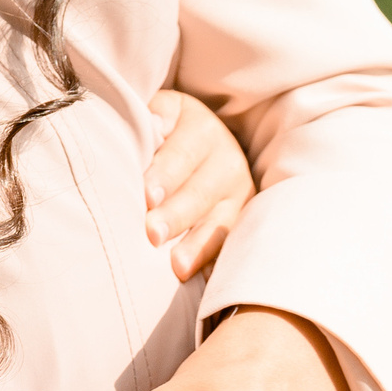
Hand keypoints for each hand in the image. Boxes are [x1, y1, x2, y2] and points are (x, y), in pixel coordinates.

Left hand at [141, 90, 251, 281]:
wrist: (204, 139)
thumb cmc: (167, 129)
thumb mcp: (162, 111)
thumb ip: (154, 117)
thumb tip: (151, 126)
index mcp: (201, 129)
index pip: (182, 152)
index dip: (165, 174)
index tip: (147, 196)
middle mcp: (227, 159)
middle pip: (201, 191)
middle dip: (176, 214)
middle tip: (152, 234)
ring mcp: (240, 192)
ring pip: (221, 221)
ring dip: (199, 246)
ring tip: (177, 267)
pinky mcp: (244, 219)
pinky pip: (234, 243)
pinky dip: (218, 262)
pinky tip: (204, 279)